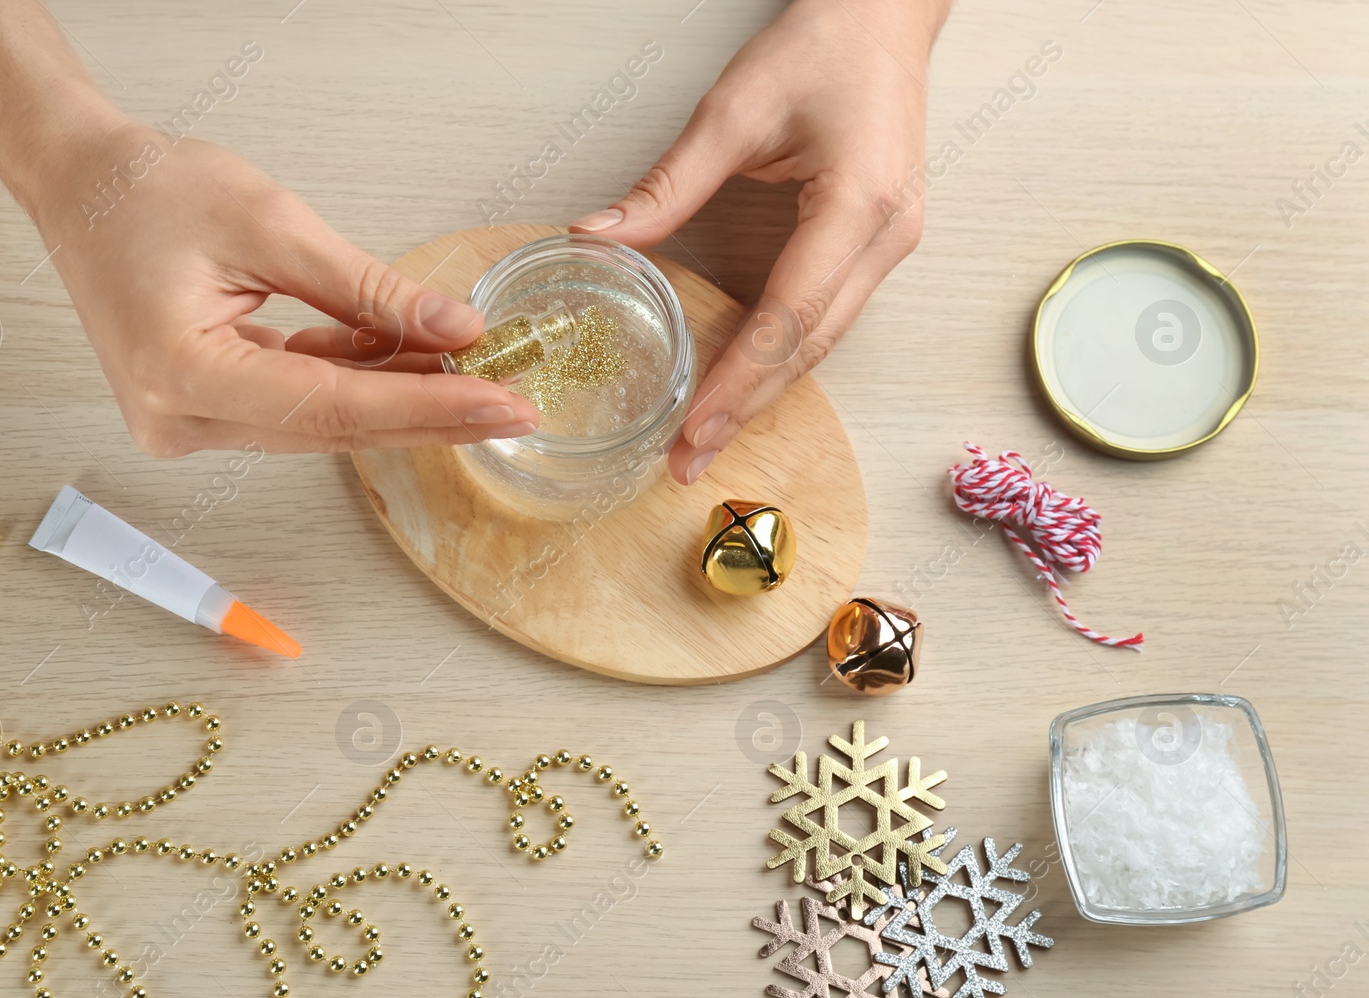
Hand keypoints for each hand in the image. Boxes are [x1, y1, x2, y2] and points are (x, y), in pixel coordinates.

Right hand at [34, 125, 540, 455]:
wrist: (80, 185)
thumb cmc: (149, 191)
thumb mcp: (272, 225)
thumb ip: (368, 290)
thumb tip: (457, 330)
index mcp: (182, 375)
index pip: (332, 408)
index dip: (426, 409)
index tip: (499, 405)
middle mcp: (179, 419)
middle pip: (332, 428)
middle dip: (429, 412)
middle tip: (513, 406)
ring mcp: (187, 422)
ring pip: (321, 421)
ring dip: (399, 397)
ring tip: (476, 375)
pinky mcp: (203, 409)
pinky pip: (297, 404)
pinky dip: (356, 381)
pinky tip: (414, 363)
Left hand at [571, 0, 948, 483]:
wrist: (884, 13)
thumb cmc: (823, 45)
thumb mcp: (733, 109)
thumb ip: (667, 185)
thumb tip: (596, 238)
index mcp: (858, 205)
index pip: (787, 318)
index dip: (737, 382)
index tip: (691, 430)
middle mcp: (886, 237)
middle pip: (809, 347)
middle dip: (747, 410)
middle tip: (689, 461)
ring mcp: (891, 245)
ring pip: (823, 341)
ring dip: (765, 392)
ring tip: (708, 437)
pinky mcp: (880, 243)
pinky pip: (827, 316)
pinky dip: (783, 356)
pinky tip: (744, 383)